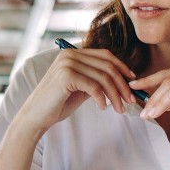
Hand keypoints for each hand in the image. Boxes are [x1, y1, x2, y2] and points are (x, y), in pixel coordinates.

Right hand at [13, 49, 136, 137]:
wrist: (36, 116)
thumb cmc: (57, 104)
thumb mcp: (80, 88)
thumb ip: (96, 80)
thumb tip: (123, 81)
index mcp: (73, 53)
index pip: (104, 55)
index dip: (122, 67)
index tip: (133, 81)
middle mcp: (70, 54)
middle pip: (107, 66)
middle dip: (122, 84)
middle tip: (131, 100)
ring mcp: (67, 64)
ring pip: (103, 77)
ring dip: (115, 95)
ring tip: (120, 108)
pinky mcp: (66, 76)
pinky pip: (94, 87)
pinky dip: (102, 99)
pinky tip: (103, 108)